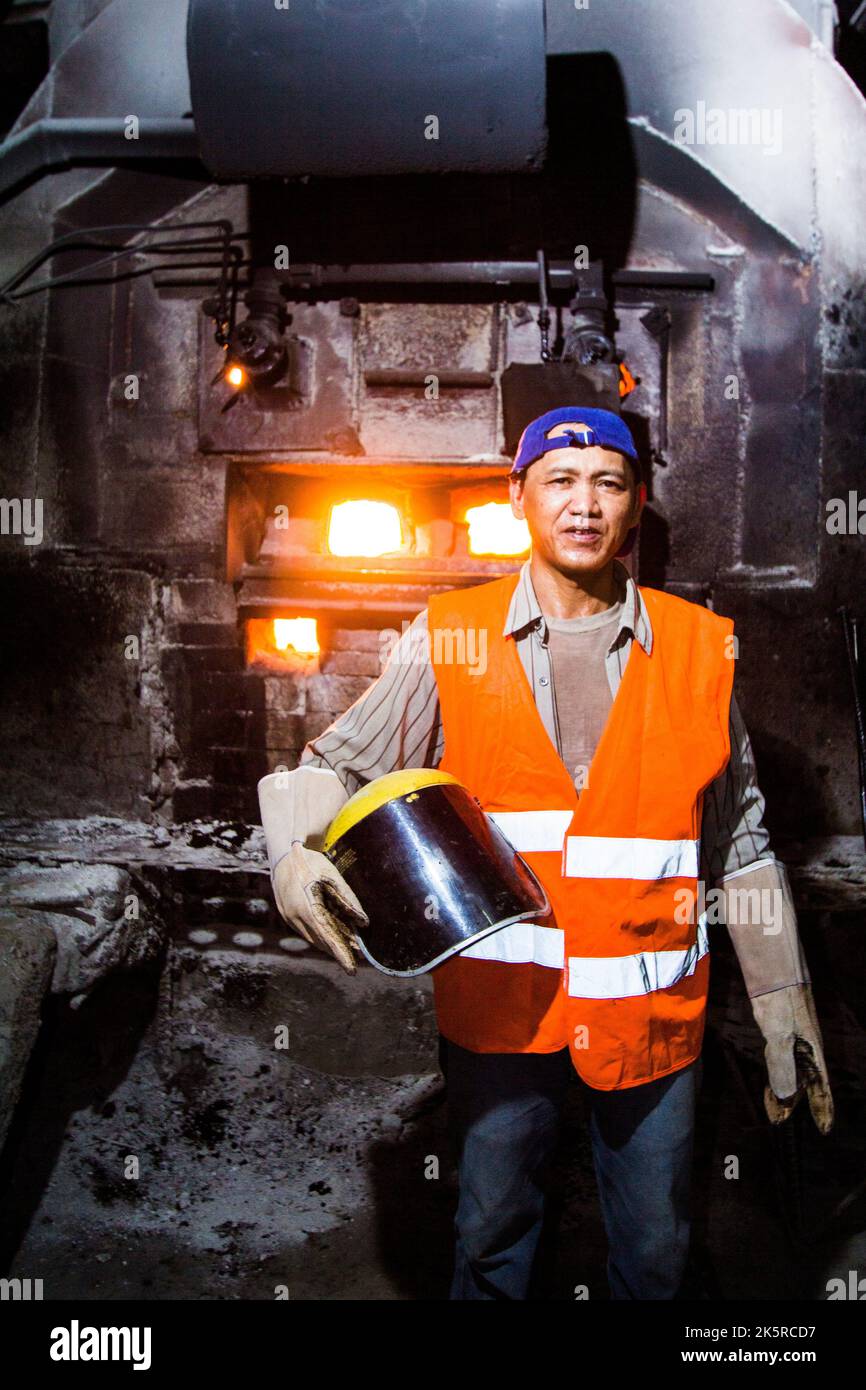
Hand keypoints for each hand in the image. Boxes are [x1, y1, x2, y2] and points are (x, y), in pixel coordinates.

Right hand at [273, 842, 368, 974]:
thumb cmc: (310, 862)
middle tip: (356, 958)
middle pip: (321, 942)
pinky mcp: (286, 913)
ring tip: (348, 947)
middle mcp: (295, 917)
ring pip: (312, 937)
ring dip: (329, 944)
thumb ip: (347, 900)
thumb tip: (363, 922)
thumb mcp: (332, 878)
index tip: (352, 970)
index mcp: (306, 909)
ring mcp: (288, 916)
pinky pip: (305, 930)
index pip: (328, 938)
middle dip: (338, 951)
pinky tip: (331, 934)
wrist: (283, 852)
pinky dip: (319, 935)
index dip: (341, 955)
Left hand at [750, 983, 833, 1133]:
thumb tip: (786, 1096)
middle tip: (782, 1122)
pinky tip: (770, 1084)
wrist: (775, 978)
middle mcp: (806, 1053)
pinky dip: (776, 1077)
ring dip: (783, 1094)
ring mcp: (794, 1045)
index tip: (825, 1129)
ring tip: (775, 1111)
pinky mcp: (781, 1036)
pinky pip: (781, 1064)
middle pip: (805, 1086)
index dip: (824, 1109)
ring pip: (792, 1076)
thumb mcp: (780, 1037)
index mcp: (812, 1055)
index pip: (821, 1089)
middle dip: (795, 1105)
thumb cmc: (782, 1005)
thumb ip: (782, 1065)